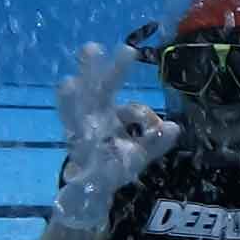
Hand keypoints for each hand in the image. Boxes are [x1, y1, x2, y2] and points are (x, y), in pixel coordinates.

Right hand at [54, 43, 179, 227]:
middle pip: (93, 94)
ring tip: (67, 84)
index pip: (113, 89)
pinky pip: (75, 144)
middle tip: (91, 47)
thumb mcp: (140, 154)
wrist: (91, 192)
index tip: (128, 55)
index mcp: (106, 113)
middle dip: (91, 72)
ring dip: (70, 102)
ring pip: (73, 115)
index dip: (123, 82)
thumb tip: (175, 126)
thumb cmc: (114, 165)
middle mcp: (91, 119)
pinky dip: (75, 139)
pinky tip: (65, 132)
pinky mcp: (77, 155)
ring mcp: (80, 136)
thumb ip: (156, 141)